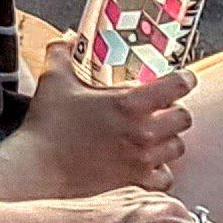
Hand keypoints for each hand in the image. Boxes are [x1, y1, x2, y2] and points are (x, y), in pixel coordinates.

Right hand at [0, 47, 193, 196]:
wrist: (38, 170)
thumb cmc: (47, 126)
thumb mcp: (53, 81)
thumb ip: (62, 54)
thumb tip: (67, 38)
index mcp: (128, 104)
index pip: (176, 86)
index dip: (185, 79)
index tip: (185, 78)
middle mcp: (142, 133)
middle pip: (184, 118)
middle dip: (175, 111)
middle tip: (162, 109)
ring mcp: (142, 161)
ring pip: (177, 147)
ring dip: (169, 139)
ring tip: (154, 135)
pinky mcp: (136, 184)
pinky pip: (165, 177)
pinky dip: (160, 170)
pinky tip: (146, 163)